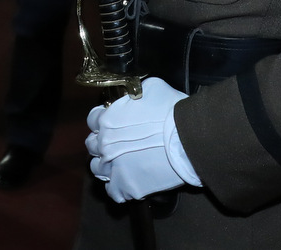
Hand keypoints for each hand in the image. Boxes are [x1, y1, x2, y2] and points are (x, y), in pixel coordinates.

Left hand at [85, 78, 191, 201]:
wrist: (188, 139)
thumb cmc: (171, 111)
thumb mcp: (150, 88)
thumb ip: (134, 94)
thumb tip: (134, 95)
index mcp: (108, 119)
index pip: (93, 120)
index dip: (102, 122)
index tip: (113, 125)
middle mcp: (104, 144)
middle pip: (92, 145)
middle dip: (102, 144)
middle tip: (118, 146)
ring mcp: (114, 167)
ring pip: (97, 168)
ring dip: (106, 166)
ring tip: (121, 165)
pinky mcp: (127, 187)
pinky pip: (113, 192)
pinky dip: (118, 188)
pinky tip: (128, 183)